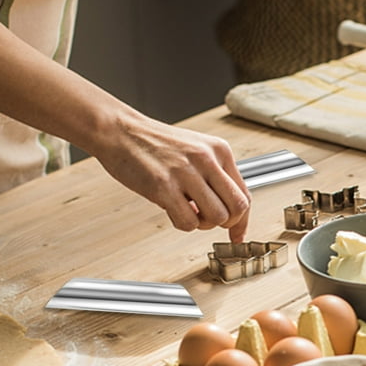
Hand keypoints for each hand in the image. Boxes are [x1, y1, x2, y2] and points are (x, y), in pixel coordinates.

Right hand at [94, 115, 250, 241]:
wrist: (120, 130)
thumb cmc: (156, 144)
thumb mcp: (197, 151)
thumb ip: (215, 176)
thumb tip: (231, 211)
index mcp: (220, 150)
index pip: (245, 194)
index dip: (242, 221)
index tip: (236, 235)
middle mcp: (207, 159)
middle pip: (237, 208)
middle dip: (225, 223)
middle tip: (207, 220)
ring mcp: (185, 172)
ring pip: (216, 217)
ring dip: (203, 224)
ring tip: (187, 212)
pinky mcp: (163, 186)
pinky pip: (188, 222)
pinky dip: (182, 224)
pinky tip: (172, 210)